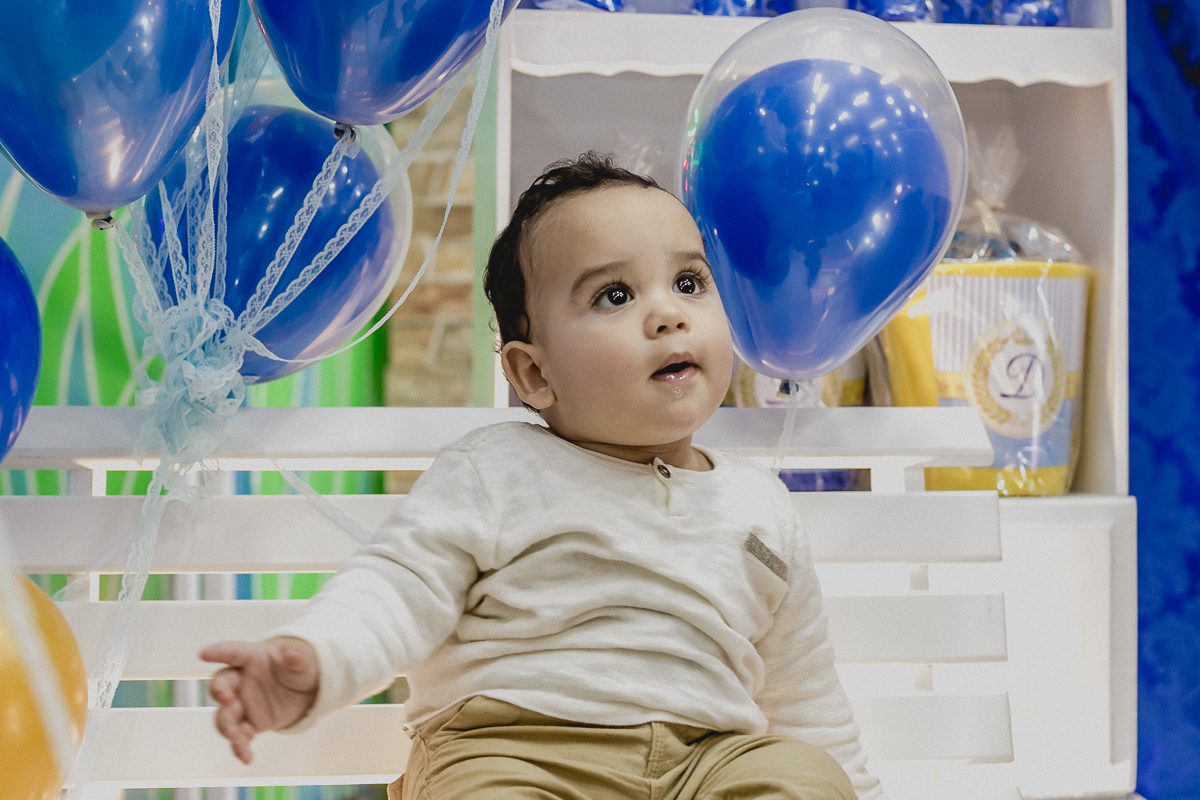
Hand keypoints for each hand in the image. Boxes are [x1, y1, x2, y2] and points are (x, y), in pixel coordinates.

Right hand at [200, 636, 319, 763]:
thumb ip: (298, 659)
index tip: (203, 654)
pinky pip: (240, 736)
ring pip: (225, 715)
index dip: (217, 652)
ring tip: (234, 736)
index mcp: (252, 658)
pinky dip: (240, 747)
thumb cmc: (298, 669)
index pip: (233, 652)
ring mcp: (242, 703)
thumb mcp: (304, 662)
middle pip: (221, 685)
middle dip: (219, 692)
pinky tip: (246, 757)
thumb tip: (294, 656)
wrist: (304, 692)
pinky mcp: (249, 723)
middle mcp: (241, 681)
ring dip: (226, 725)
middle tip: (227, 699)